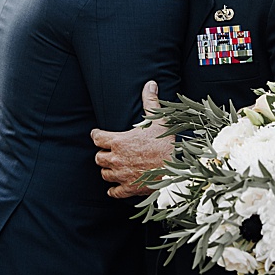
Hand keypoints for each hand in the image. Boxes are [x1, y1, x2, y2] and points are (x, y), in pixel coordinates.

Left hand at [91, 82, 171, 197]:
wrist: (177, 169)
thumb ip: (150, 102)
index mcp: (119, 141)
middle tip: (111, 152)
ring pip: (104, 174)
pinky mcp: (128, 188)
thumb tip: (150, 83)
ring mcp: (121, 175)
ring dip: (108, 170)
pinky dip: (114, 189)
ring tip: (116, 166)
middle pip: (98, 157)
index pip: (96, 138)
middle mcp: (116, 159)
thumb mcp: (159, 120)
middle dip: (103, 154)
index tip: (98, 134)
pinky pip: (113, 191)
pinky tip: (119, 185)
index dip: (97, 135)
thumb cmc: (166, 143)